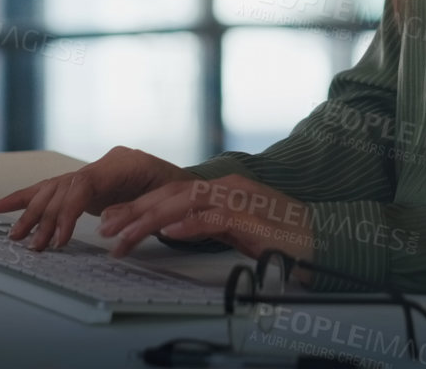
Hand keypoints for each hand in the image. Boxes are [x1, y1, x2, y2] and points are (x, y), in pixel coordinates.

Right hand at [0, 145, 192, 250]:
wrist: (188, 187)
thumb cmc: (180, 195)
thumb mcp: (165, 201)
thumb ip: (136, 209)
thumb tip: (104, 220)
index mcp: (124, 163)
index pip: (84, 183)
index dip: (68, 211)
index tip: (60, 238)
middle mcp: (104, 163)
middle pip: (64, 187)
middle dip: (46, 218)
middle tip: (34, 245)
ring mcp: (93, 172)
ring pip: (53, 189)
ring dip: (32, 213)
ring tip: (16, 235)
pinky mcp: (85, 185)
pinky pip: (52, 189)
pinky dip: (26, 198)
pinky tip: (0, 206)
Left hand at [96, 174, 314, 280]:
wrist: (318, 238)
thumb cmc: (279, 235)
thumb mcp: (233, 228)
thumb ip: (205, 223)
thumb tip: (172, 229)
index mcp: (221, 188)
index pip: (172, 193)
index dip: (140, 205)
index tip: (113, 219)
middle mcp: (226, 187)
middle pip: (171, 194)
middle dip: (135, 211)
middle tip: (107, 227)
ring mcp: (238, 198)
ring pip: (185, 203)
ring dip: (151, 220)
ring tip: (125, 237)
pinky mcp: (251, 216)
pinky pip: (215, 217)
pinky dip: (190, 224)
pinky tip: (170, 233)